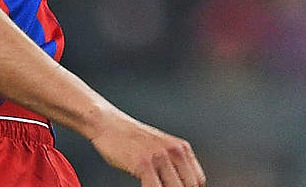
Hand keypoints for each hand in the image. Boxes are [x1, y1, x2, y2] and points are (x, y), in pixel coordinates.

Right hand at [89, 110, 204, 186]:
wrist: (107, 124)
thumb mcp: (159, 147)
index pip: (197, 181)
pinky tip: (143, 185)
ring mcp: (159, 157)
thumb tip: (179, 183)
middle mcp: (173, 151)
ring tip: (152, 186)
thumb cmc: (130, 138)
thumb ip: (172, 163)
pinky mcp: (144, 163)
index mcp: (181, 148)